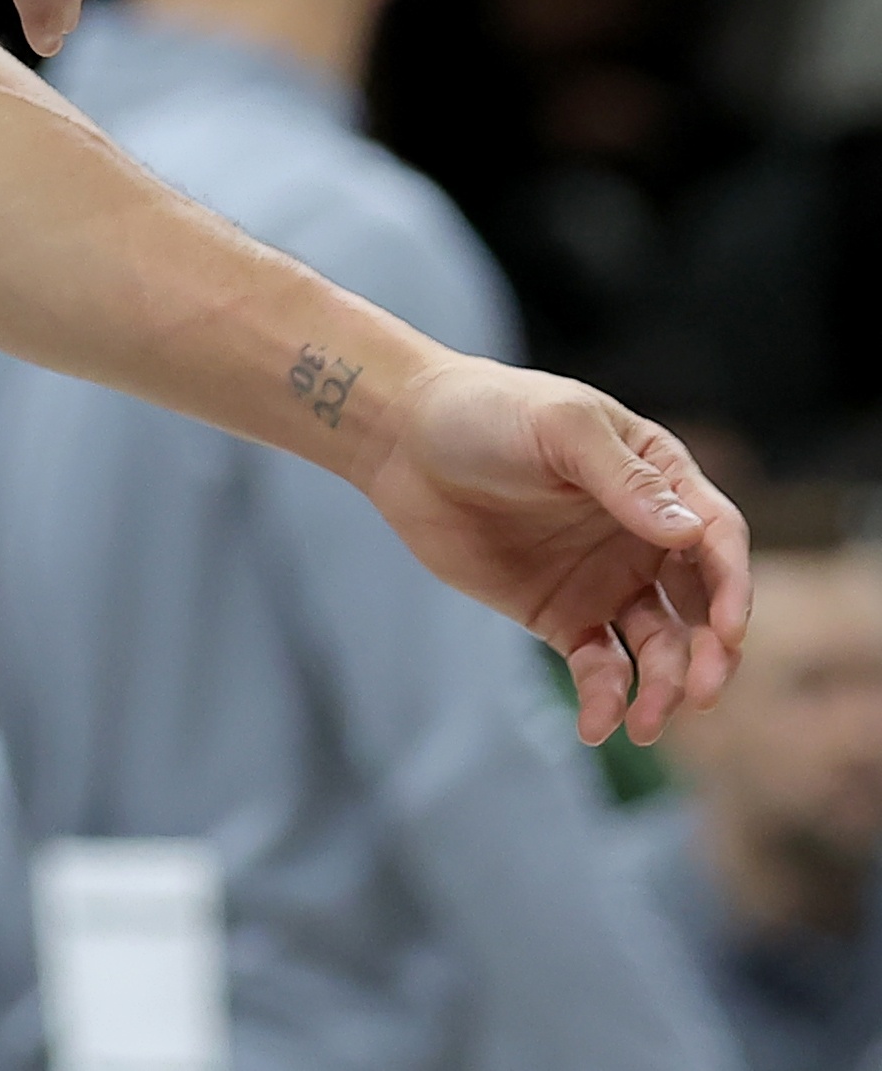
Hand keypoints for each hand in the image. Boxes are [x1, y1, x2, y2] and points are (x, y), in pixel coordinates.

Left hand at [358, 357, 748, 743]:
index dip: (732, 586)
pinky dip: (607, 700)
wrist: (404, 439)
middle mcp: (644, 534)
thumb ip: (623, 479)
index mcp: (658, 476)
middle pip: (702, 605)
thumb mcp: (559, 427)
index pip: (717, 537)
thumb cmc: (485, 411)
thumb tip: (690, 533)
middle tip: (700, 694)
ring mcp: (606, 578)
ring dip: (664, 688)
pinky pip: (602, 669)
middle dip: (711, 654)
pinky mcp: (563, 616)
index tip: (728, 632)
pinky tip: (595, 725)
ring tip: (642, 722)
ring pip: (660, 648)